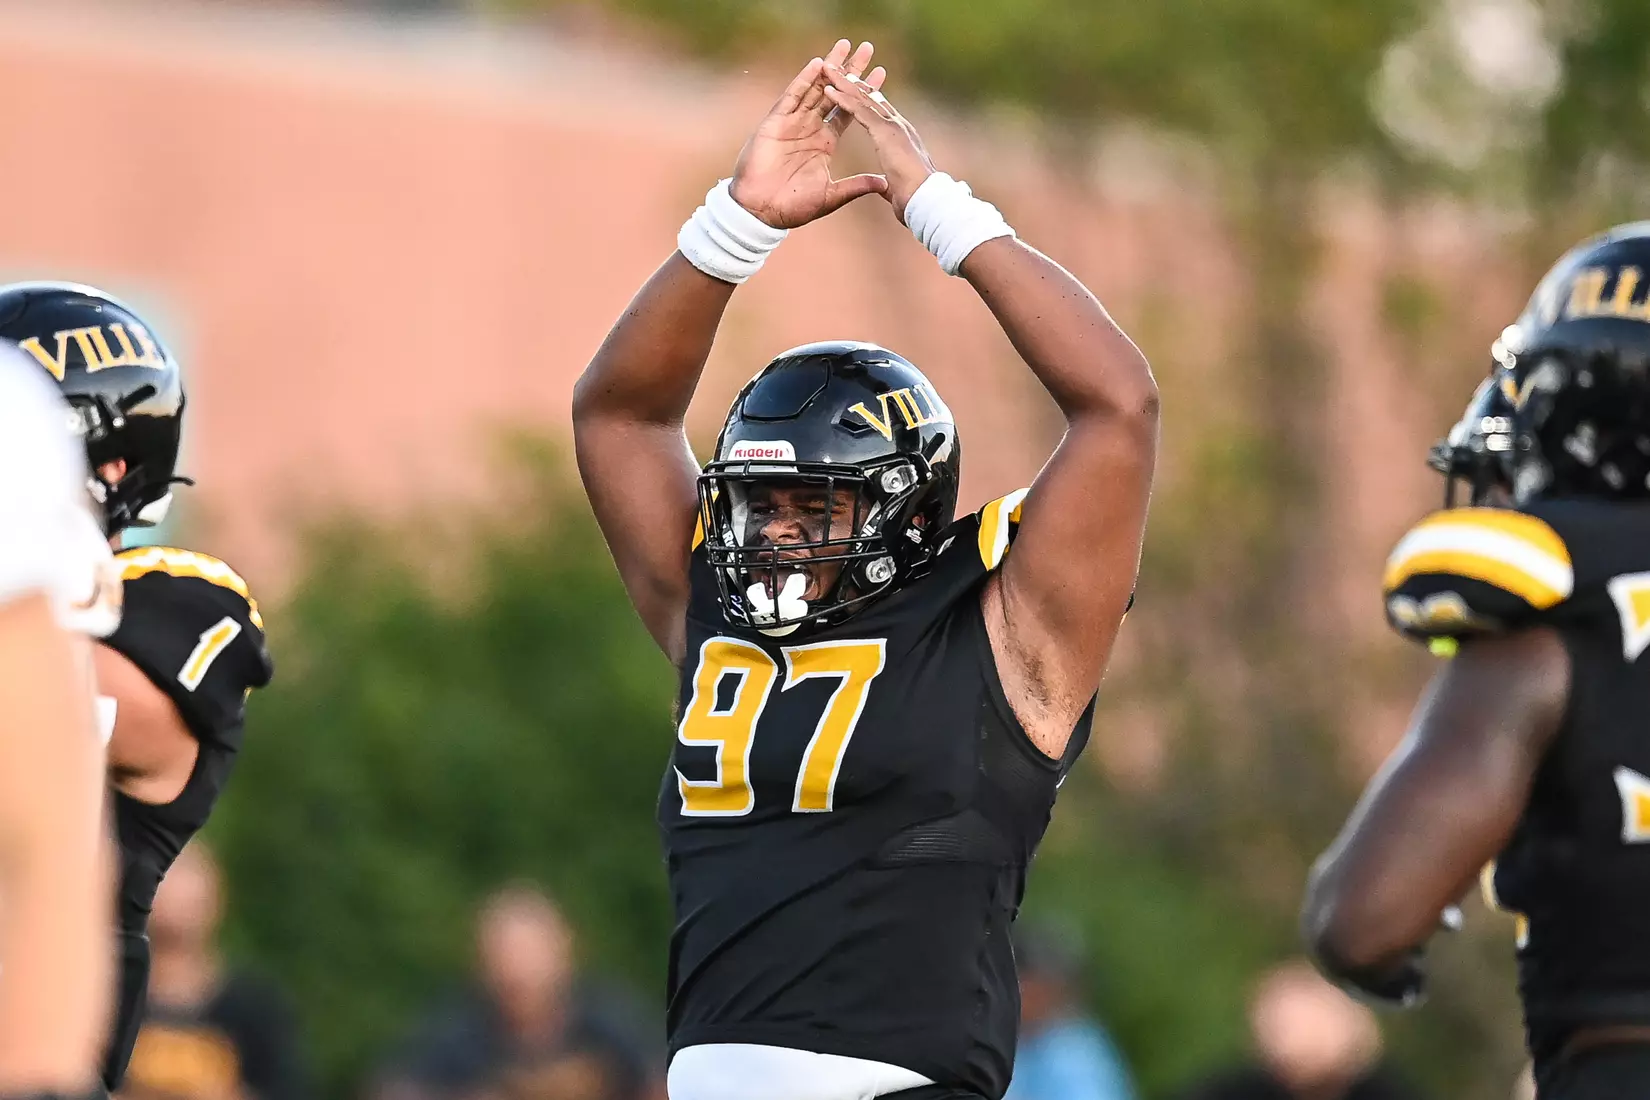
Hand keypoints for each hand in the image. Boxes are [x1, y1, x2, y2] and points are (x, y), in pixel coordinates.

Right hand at [729, 40, 889, 228]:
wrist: (761, 211)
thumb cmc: (791, 206)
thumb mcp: (831, 195)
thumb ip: (856, 186)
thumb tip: (884, 184)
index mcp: (824, 142)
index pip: (848, 111)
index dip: (864, 93)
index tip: (881, 74)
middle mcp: (810, 127)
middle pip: (835, 92)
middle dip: (851, 70)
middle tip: (867, 48)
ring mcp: (793, 122)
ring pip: (815, 87)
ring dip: (830, 67)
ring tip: (844, 46)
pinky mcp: (776, 123)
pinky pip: (792, 97)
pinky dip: (805, 80)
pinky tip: (818, 65)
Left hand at [820, 60, 938, 223]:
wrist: (928, 202)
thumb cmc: (917, 201)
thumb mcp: (898, 188)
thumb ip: (890, 183)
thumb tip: (885, 186)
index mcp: (901, 138)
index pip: (880, 112)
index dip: (865, 98)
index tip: (852, 87)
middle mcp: (898, 125)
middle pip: (871, 98)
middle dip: (852, 81)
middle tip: (836, 66)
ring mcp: (892, 126)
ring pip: (863, 98)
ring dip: (843, 82)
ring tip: (826, 67)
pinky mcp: (885, 132)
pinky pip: (859, 111)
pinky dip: (842, 98)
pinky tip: (828, 88)